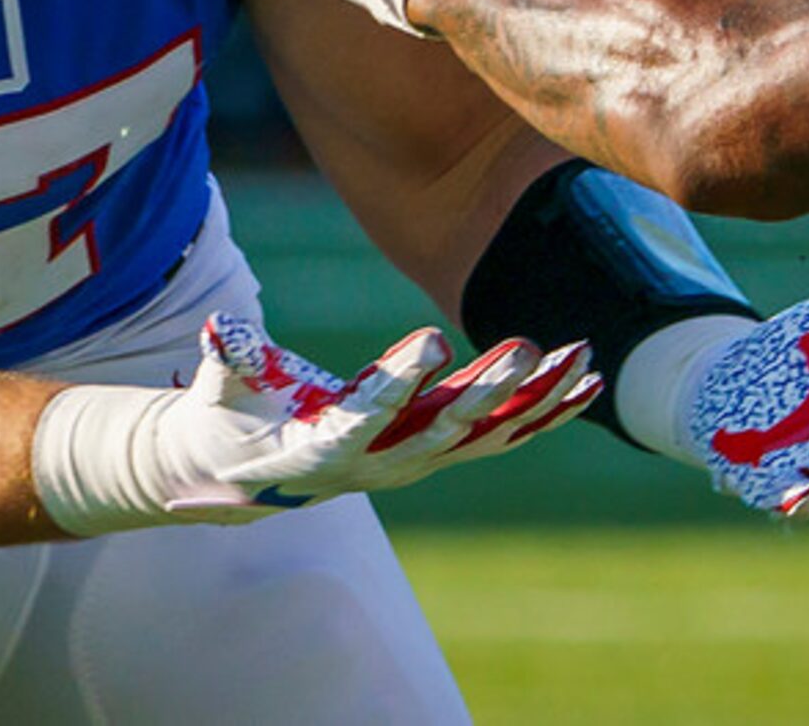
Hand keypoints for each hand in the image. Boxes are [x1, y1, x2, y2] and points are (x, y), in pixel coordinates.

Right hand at [165, 315, 598, 518]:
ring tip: (583, 356)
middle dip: (488, 391)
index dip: (394, 384)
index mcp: (323, 448)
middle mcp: (381, 465)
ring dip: (539, 400)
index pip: (364, 418)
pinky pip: (502, 435)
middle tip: (528, 346)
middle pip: (443, 430)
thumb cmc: (228, 424)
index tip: (428, 340)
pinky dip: (547, 411)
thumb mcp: (218, 396)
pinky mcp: (439, 451)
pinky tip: (590, 381)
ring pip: (488, 435)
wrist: (248, 480)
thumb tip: (220, 328)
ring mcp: (416, 462)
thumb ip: (229, 363)